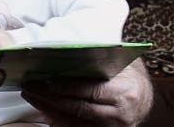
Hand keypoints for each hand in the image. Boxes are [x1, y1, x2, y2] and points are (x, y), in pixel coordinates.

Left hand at [20, 59, 152, 126]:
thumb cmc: (126, 76)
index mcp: (124, 93)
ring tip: (31, 95)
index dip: (67, 87)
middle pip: (78, 108)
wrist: (143, 98)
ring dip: (48, 109)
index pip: (91, 91)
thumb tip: (64, 54)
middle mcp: (119, 114)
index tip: (46, 81)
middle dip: (50, 97)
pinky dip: (57, 120)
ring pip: (74, 122)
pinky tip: (43, 109)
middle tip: (30, 86)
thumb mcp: (118, 65)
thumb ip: (97, 61)